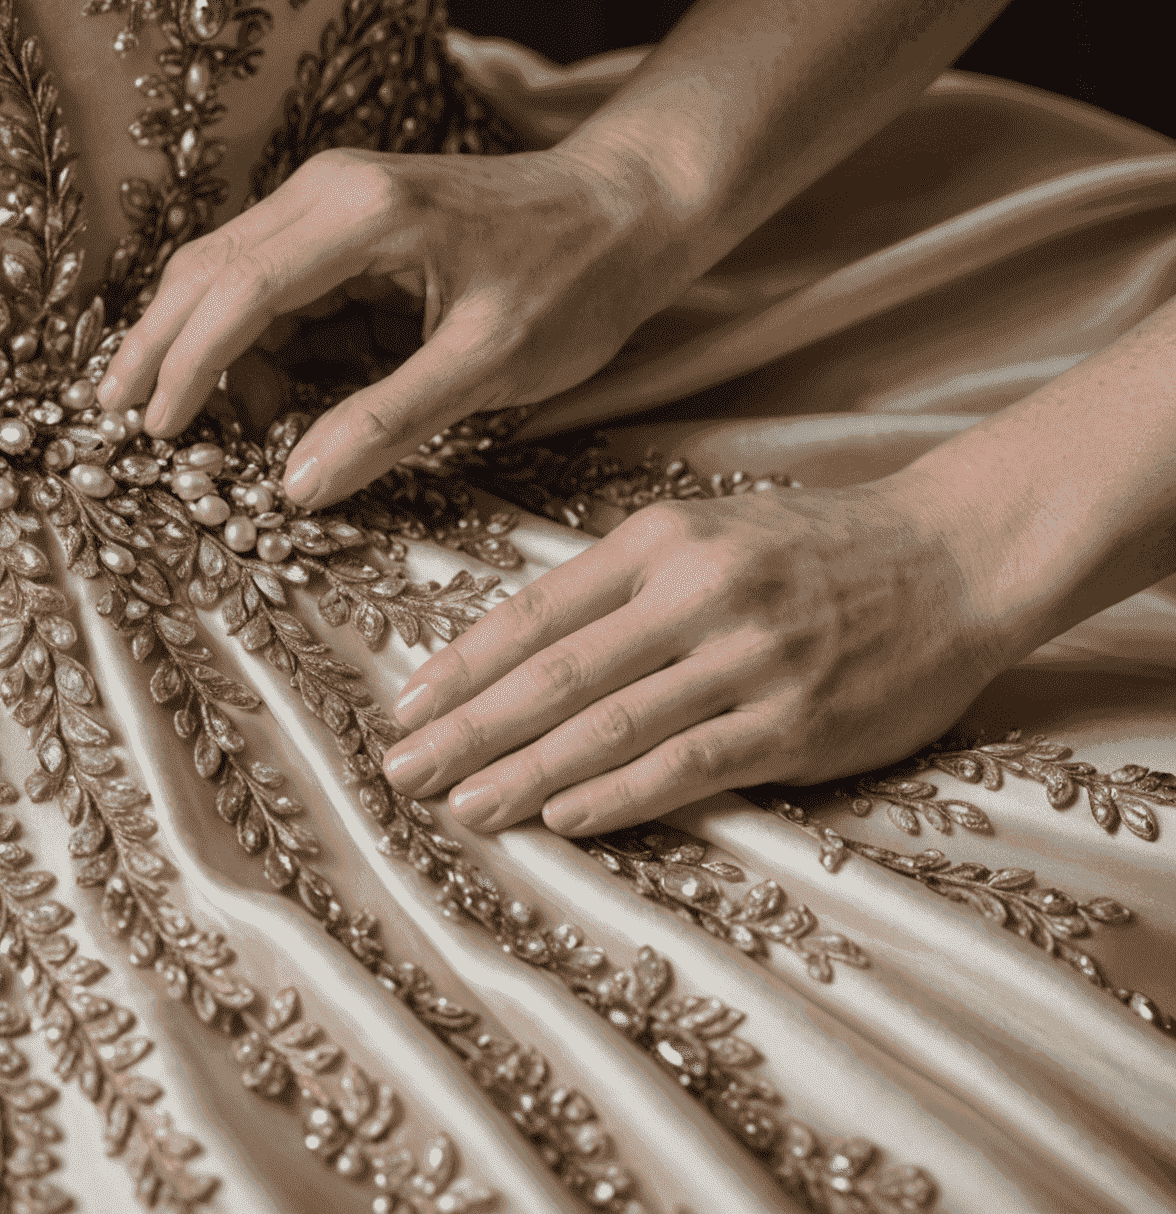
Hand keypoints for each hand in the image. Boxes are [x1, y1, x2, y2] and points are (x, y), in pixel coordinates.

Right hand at [97, 140, 678, 507]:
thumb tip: (296, 487)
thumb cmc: (573, 280)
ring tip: (205, 428)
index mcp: (363, 214)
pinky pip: (275, 279)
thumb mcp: (491, 363)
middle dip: (162, 348)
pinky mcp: (350, 220)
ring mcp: (337, 198)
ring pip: (231, 273)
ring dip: (206, 348)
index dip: (186, 364)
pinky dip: (252, 338)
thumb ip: (391, 421)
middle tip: (124, 423)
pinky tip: (258, 395)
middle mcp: (332, 189)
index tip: (152, 431)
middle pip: (209, 269)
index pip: (237, 288)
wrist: (625, 208)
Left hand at [381, 477, 1003, 836]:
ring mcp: (748, 658)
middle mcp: (696, 592)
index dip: (464, 664)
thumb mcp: (704, 532)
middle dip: (469, 728)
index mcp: (659, 541)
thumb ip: (618, 585)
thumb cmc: (810, 548)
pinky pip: (690, 763)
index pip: (538, 610)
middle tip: (401, 771)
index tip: (405, 706)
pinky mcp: (798, 720)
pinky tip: (564, 819)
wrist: (948, 557)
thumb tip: (516, 647)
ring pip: (612, 724)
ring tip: (462, 805)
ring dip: (526, 771)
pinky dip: (619, 794)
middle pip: (557, 672)